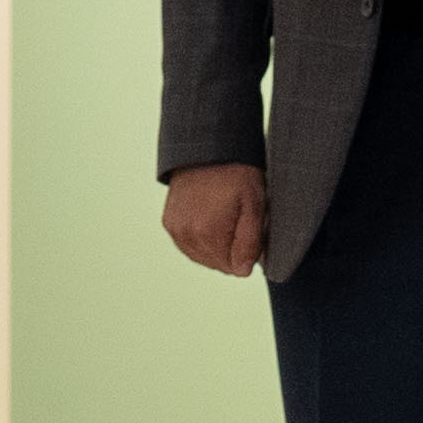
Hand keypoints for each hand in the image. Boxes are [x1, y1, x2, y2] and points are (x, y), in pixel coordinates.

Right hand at [160, 162, 268, 276]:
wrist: (206, 149)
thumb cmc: (235, 173)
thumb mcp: (253, 205)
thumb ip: (249, 243)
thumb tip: (242, 272)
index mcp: (208, 233)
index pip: (234, 268)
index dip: (247, 251)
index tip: (250, 226)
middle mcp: (186, 235)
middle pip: (218, 264)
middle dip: (232, 249)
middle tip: (239, 218)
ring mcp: (175, 230)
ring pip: (203, 257)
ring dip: (217, 245)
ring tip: (225, 217)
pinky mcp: (169, 223)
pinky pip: (189, 246)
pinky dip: (202, 239)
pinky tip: (211, 220)